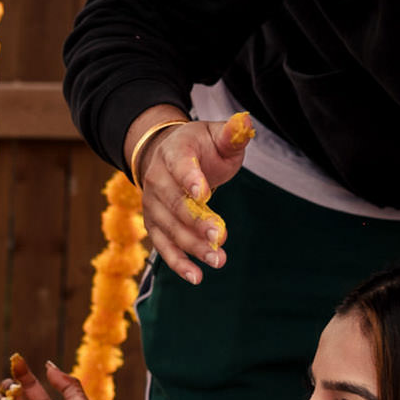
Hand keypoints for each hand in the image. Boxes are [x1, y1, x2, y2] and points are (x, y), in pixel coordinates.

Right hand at [128, 108, 253, 284]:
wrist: (164, 155)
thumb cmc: (199, 146)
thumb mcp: (216, 135)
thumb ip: (232, 134)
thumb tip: (246, 122)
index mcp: (174, 153)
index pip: (180, 166)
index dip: (190, 180)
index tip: (205, 194)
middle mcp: (156, 179)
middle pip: (175, 204)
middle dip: (197, 222)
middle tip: (220, 237)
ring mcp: (152, 205)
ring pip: (170, 229)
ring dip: (193, 247)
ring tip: (219, 260)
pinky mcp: (154, 224)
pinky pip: (163, 246)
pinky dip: (178, 263)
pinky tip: (196, 277)